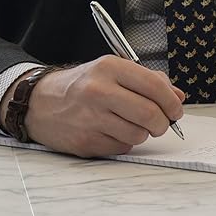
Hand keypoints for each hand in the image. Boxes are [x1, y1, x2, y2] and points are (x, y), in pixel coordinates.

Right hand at [13, 56, 185, 156]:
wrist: (38, 103)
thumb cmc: (80, 87)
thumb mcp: (110, 72)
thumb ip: (146, 81)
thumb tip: (177, 97)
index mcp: (108, 68)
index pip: (155, 87)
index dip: (172, 103)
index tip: (174, 110)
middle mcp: (99, 91)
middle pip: (150, 115)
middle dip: (161, 123)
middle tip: (158, 123)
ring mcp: (91, 118)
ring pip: (139, 135)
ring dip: (140, 134)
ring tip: (127, 124)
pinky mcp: (86, 141)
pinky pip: (122, 147)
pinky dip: (121, 142)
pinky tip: (108, 131)